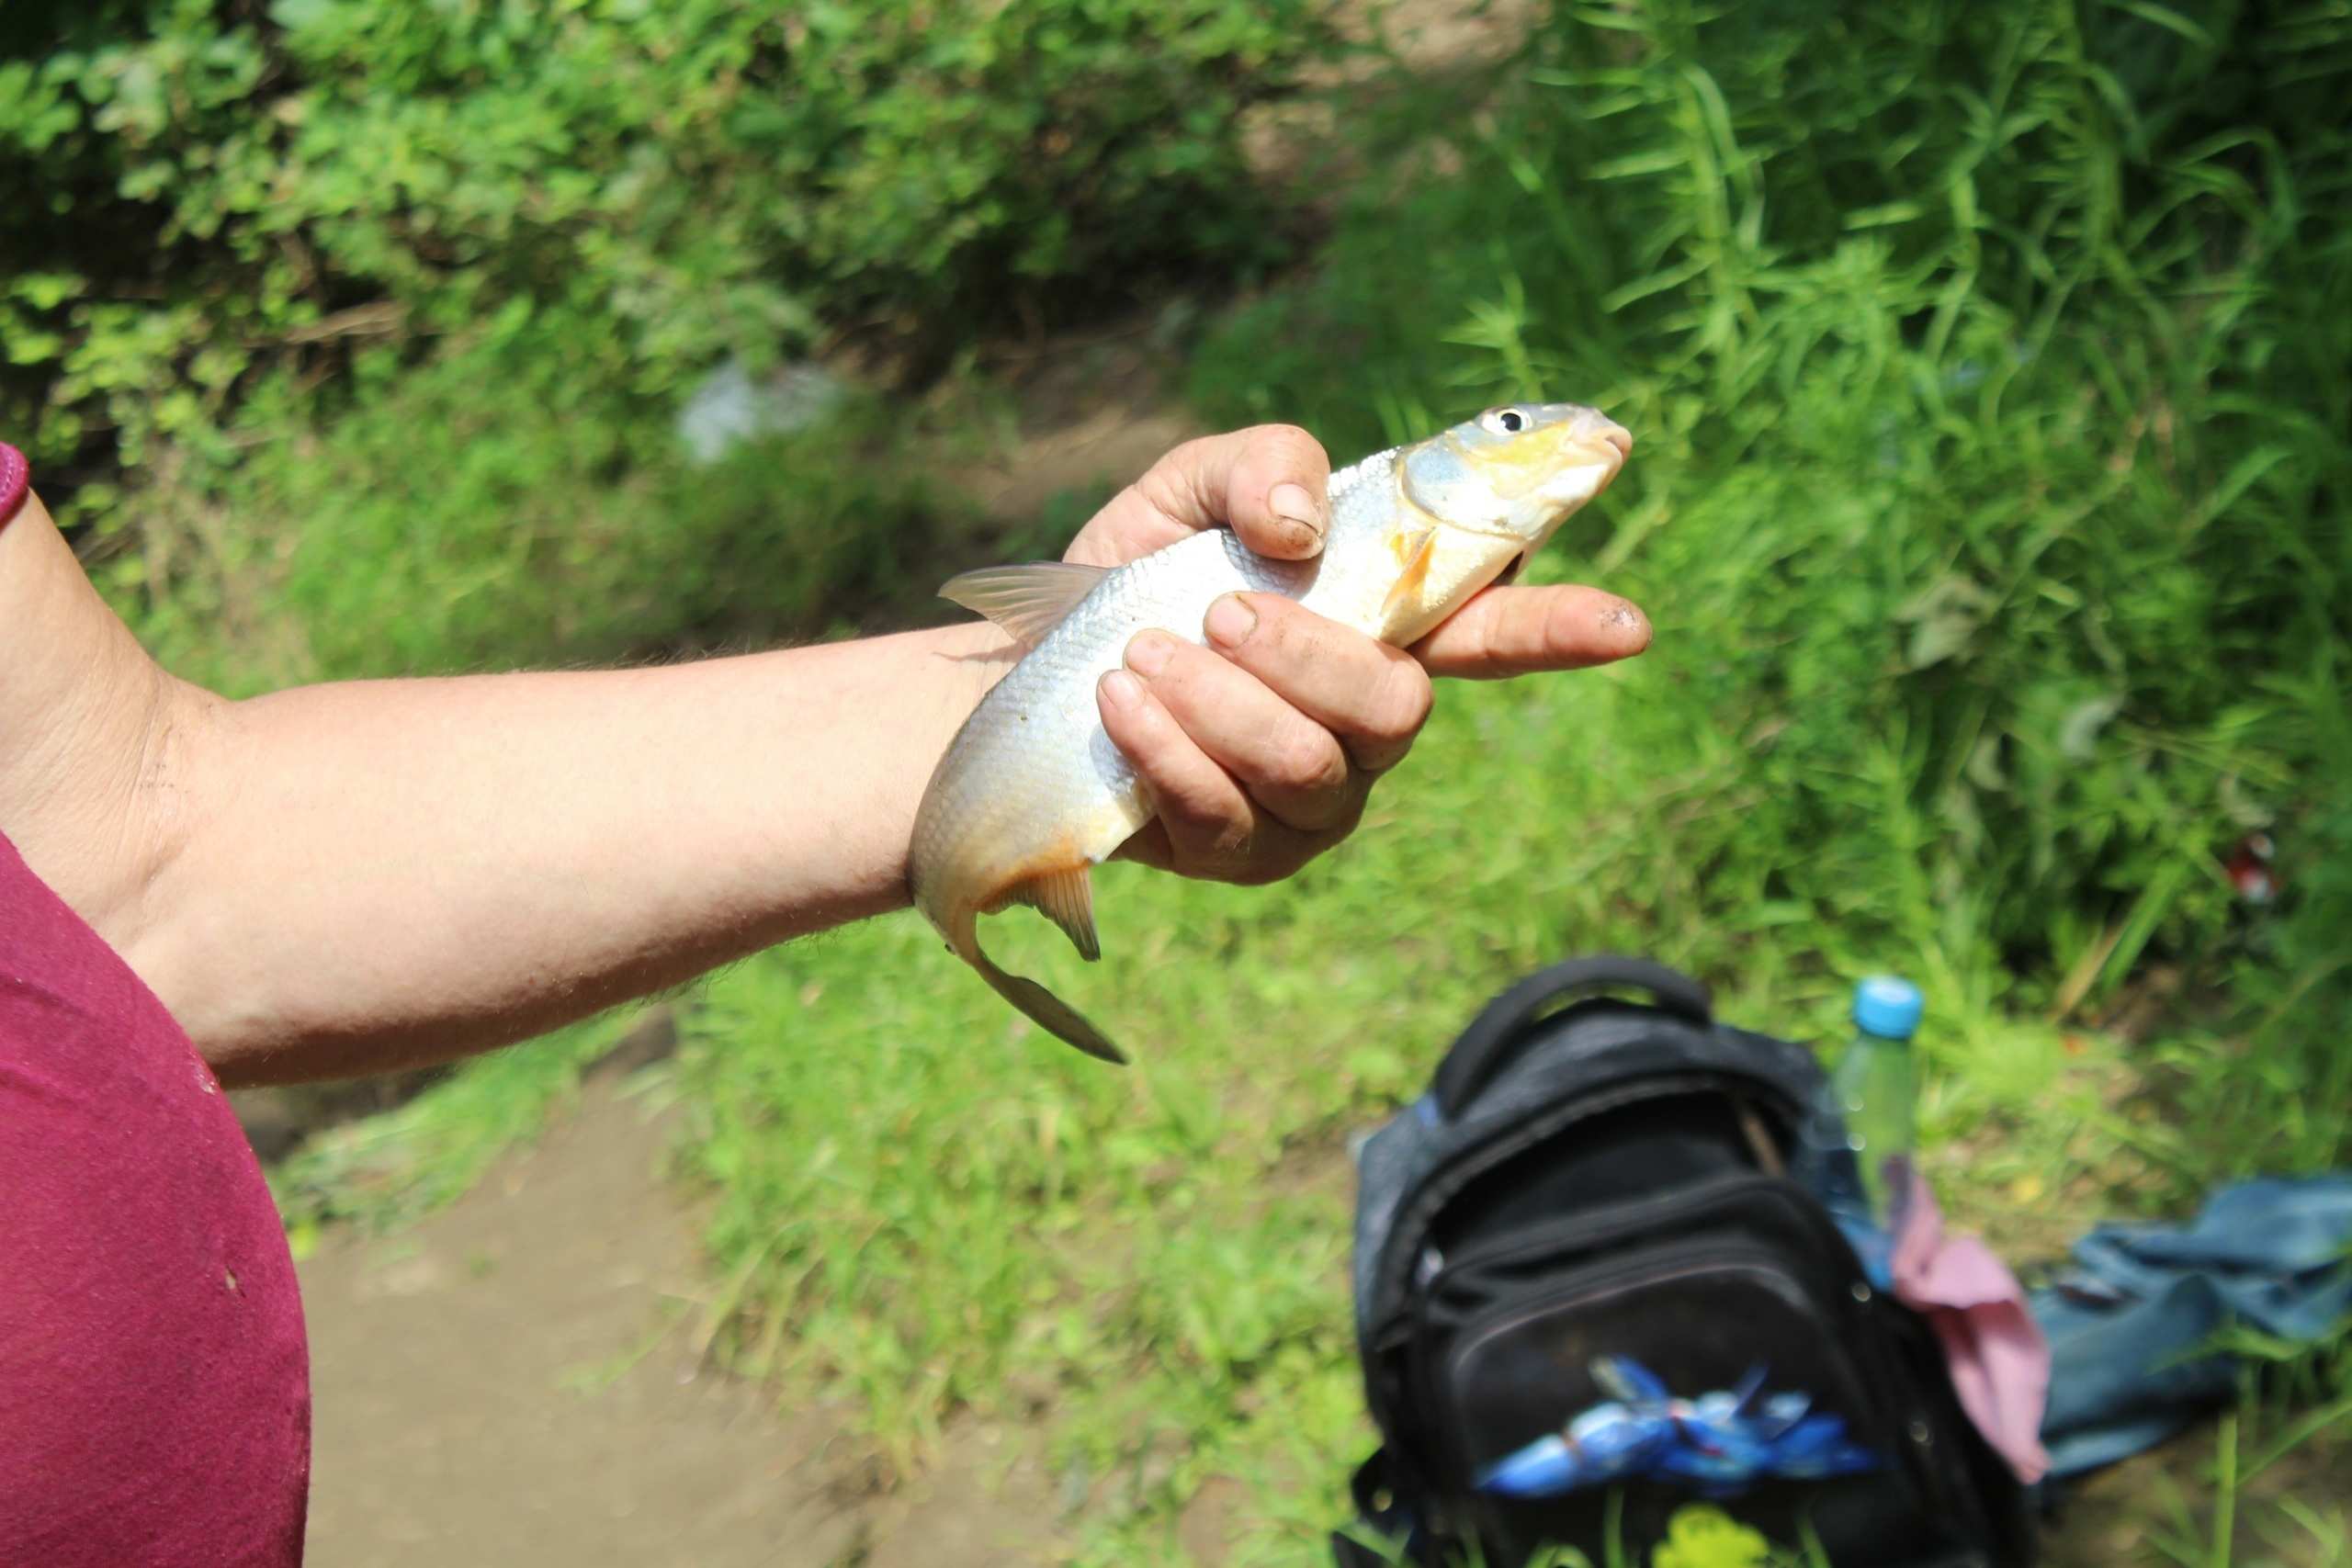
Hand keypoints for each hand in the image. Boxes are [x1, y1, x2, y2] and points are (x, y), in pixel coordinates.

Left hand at [1073, 425, 1652, 883]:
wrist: (1024, 672)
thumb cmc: (1132, 577)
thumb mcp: (1185, 489)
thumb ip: (1258, 464)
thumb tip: (1301, 526)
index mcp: (1383, 626)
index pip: (1495, 629)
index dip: (1563, 628)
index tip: (1627, 624)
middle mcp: (1367, 723)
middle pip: (1397, 708)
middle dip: (1310, 658)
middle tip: (1219, 614)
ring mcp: (1312, 801)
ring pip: (1310, 768)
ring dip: (1222, 703)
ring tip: (1142, 657)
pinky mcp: (1242, 856)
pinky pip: (1227, 817)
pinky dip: (1170, 752)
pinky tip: (1122, 708)